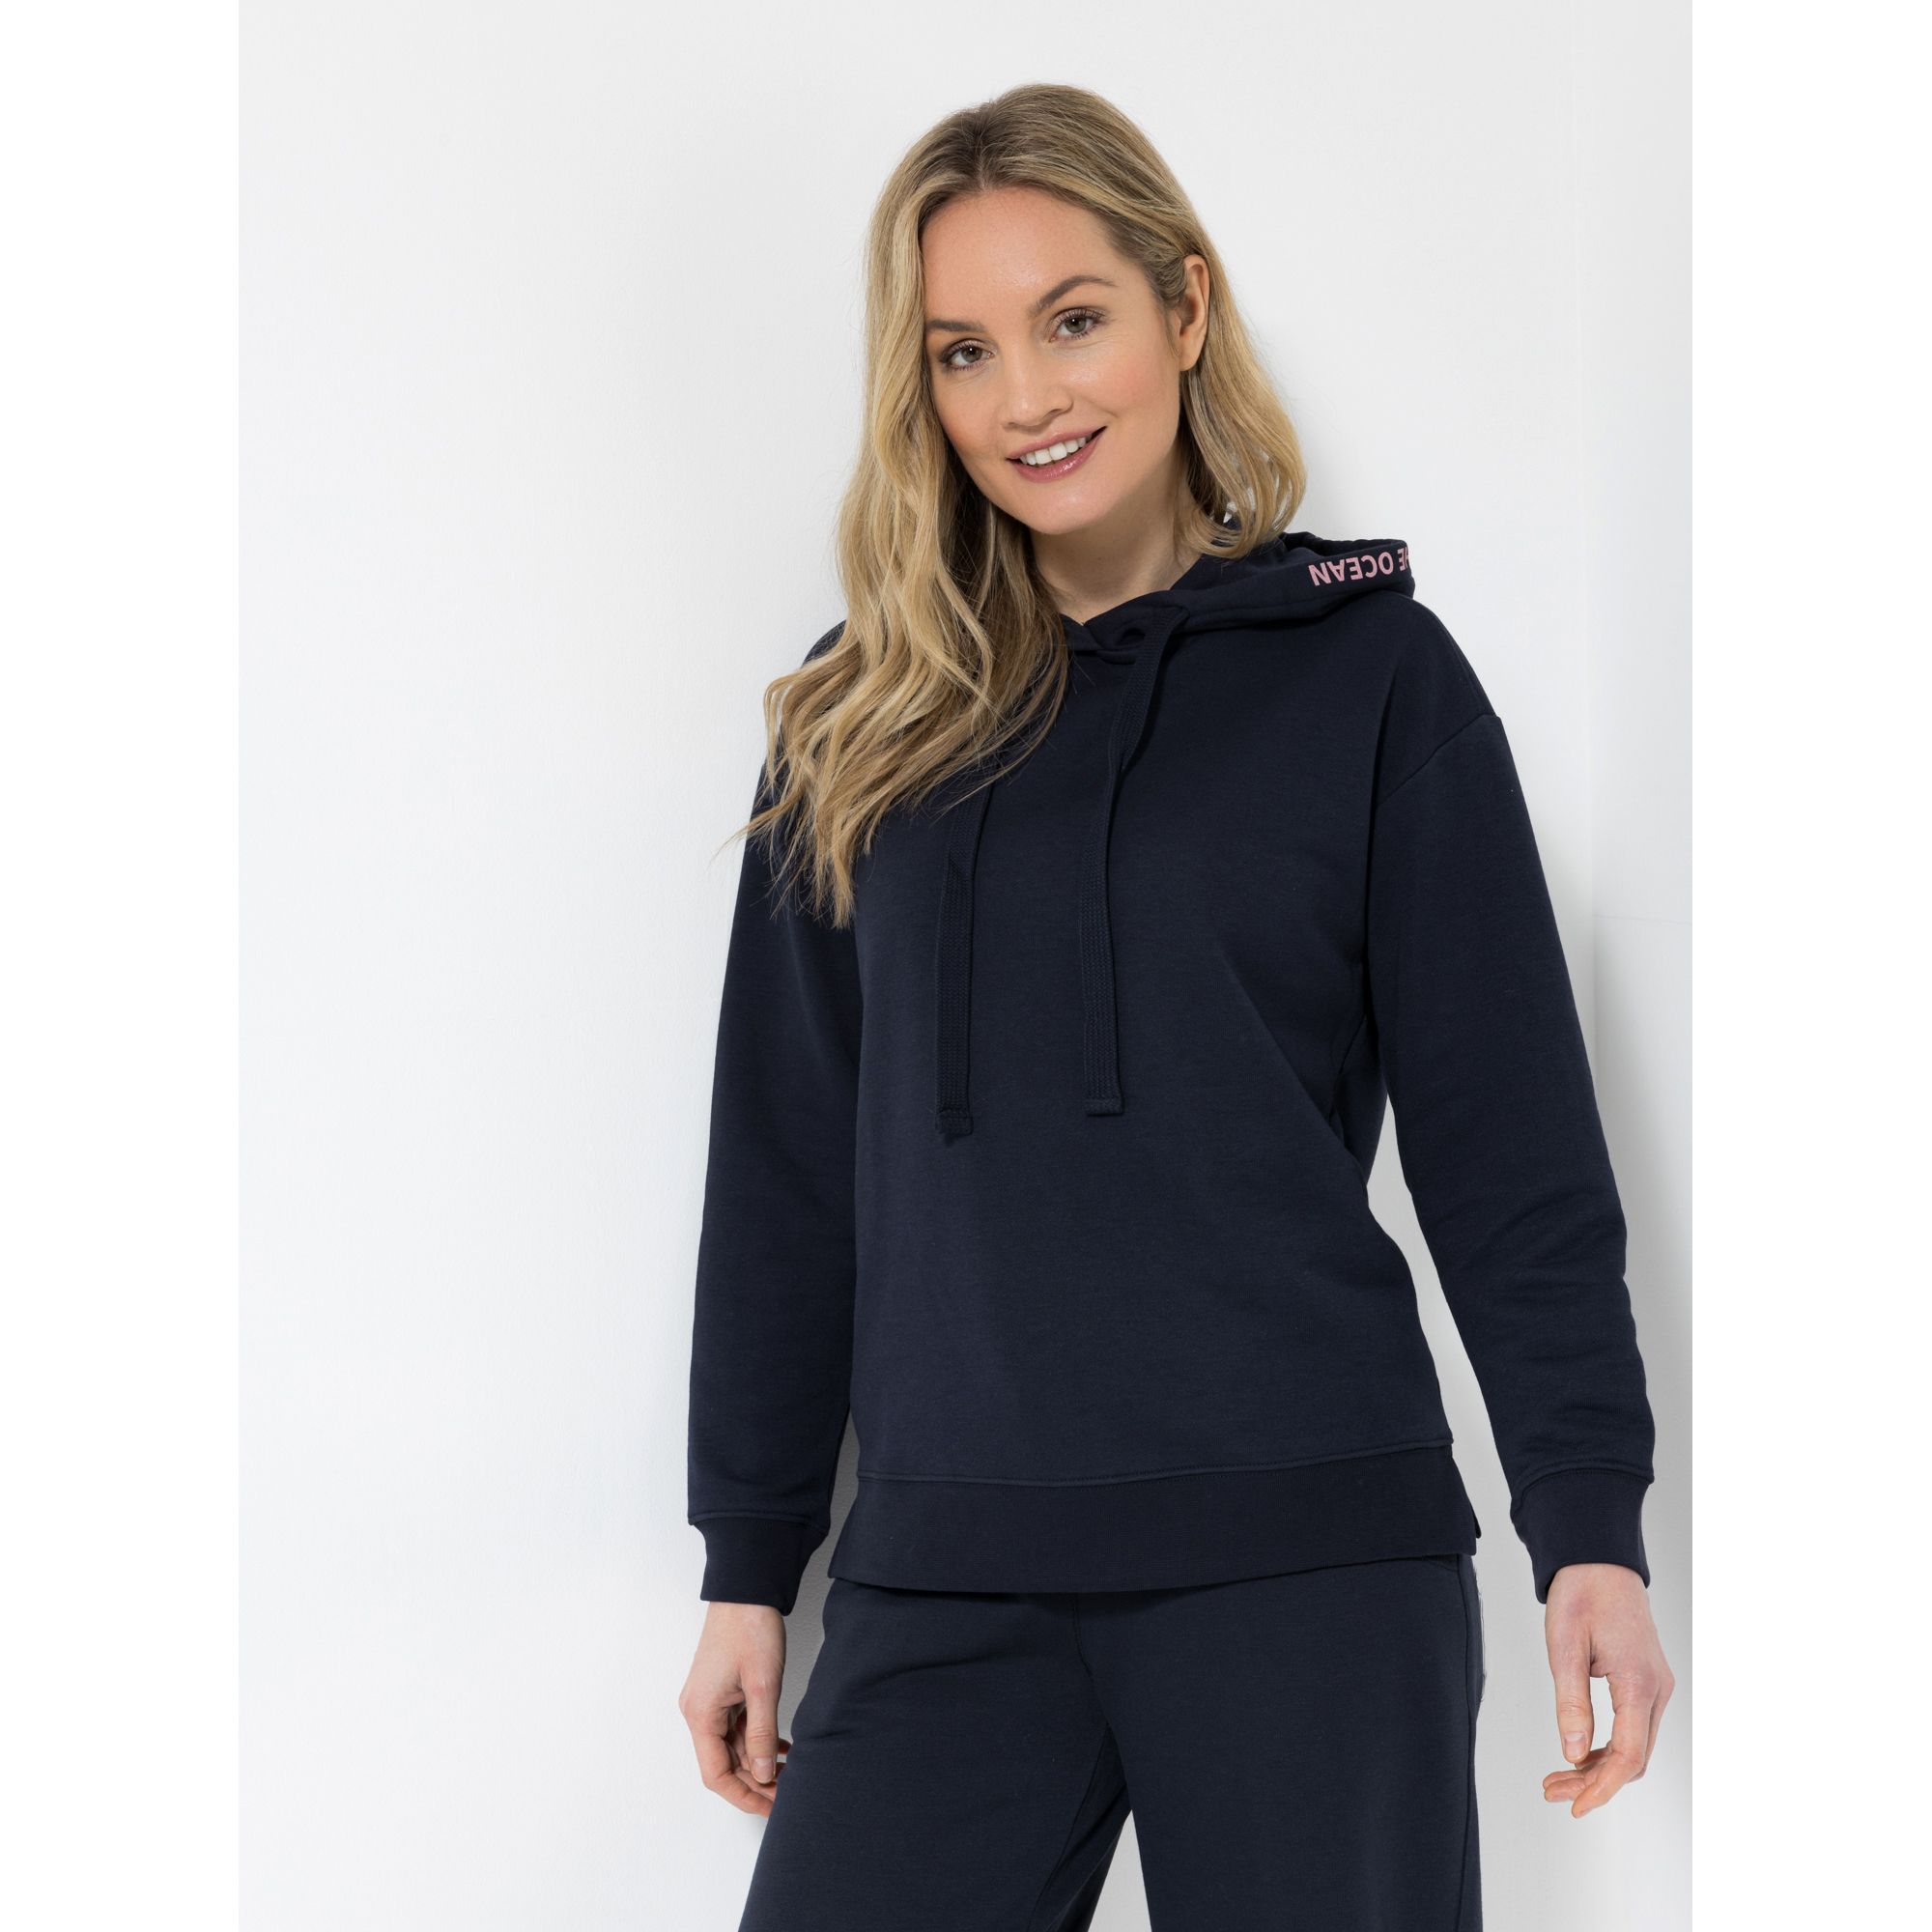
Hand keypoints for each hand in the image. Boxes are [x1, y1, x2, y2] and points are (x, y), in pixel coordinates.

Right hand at [679, 1601, 792, 1816]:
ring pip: (732, 1746)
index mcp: (701, 1714)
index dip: (743, 1795)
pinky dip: (757, 1740)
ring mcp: (709, 1701)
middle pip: (724, 1763)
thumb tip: (763, 1774)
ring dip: (759, 1761)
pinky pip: (737, 1727)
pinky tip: (782, 1748)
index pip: (716, 1774)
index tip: (771, 1807)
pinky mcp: (721, 1691)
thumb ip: (761, 1733)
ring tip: (790, 1772)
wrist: (746, 1589)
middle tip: (789, 1791)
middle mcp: (699, 1711)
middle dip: (756, 1781)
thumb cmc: (750, 1630)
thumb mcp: (763, 1686)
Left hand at [1541, 1563, 1674, 1816]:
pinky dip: (1607, 1746)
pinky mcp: (1647, 1680)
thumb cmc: (1581, 1593)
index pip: (1628, 1755)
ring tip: (1558, 1778)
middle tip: (1553, 1791)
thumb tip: (1571, 1753)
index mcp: (1639, 1682)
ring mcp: (1655, 1685)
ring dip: (1599, 1767)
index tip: (1575, 1806)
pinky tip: (1579, 1753)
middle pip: (1633, 1757)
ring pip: (1634, 1746)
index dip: (1602, 1787)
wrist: (1598, 1558)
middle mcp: (1656, 1689)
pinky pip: (1633, 1727)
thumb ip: (1570, 1702)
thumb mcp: (1564, 1646)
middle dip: (1595, 1782)